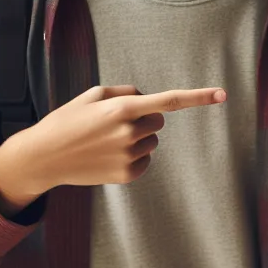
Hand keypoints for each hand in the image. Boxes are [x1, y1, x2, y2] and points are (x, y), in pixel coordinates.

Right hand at [0, 84, 225, 214]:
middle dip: (145, 119)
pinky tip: (109, 156)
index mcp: (122, 108)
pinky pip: (146, 159)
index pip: (169, 101)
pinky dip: (134, 156)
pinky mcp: (128, 174)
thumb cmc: (69, 120)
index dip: (198, 97)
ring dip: (137, 138)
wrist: (45, 156)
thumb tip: (148, 100)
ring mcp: (129, 155)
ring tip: (106, 141)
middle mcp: (129, 131)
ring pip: (151, 141)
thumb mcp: (92, 95)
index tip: (222, 94)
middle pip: (158, 121)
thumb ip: (125, 93)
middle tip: (116, 123)